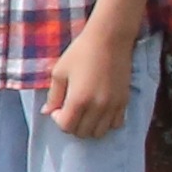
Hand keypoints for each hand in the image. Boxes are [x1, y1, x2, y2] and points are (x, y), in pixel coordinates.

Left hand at [44, 22, 139, 136]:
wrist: (109, 39)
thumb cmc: (81, 52)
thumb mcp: (60, 71)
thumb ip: (53, 95)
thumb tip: (47, 112)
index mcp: (78, 100)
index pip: (66, 127)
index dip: (58, 120)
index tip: (58, 107)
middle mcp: (97, 107)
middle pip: (82, 132)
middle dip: (72, 124)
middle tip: (70, 109)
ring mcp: (113, 106)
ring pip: (99, 133)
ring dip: (89, 126)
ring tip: (85, 112)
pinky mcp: (124, 101)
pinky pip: (116, 124)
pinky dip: (106, 122)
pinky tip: (100, 110)